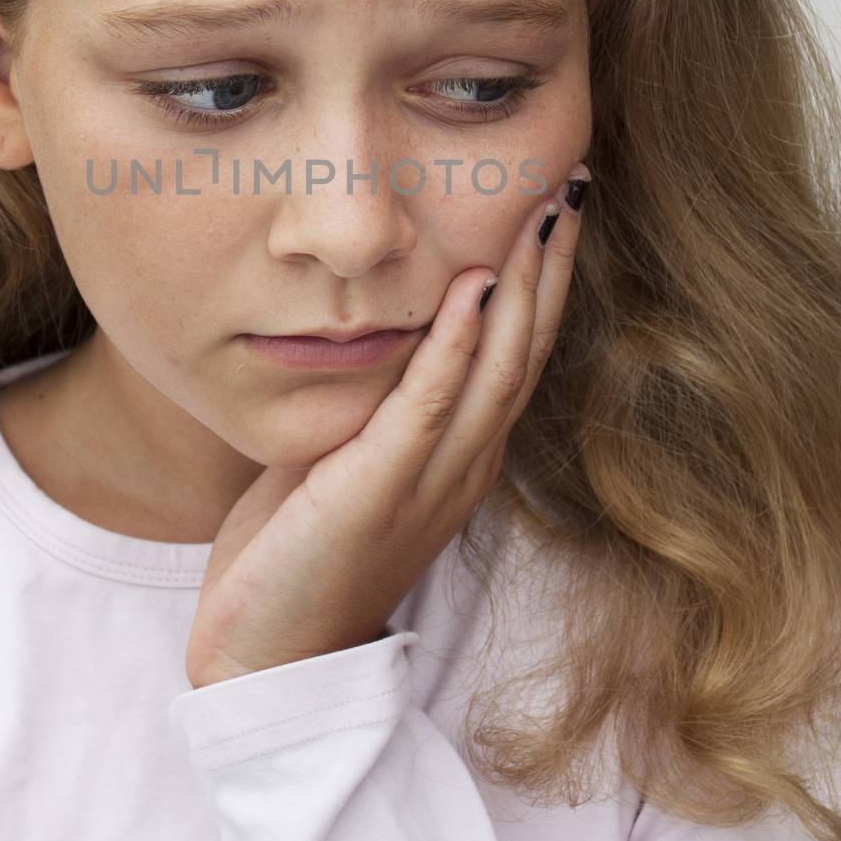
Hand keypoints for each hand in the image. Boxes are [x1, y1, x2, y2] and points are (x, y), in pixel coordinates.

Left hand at [183, 163, 589, 688]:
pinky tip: (470, 287)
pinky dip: (455, 344)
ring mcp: (429, 482)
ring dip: (522, 288)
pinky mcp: (379, 492)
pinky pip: (429, 407)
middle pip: (525, 349)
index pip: (517, 352)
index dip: (542, 279)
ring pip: (496, 370)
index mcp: (460, 456)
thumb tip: (380, 323)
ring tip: (543, 214)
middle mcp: (463, 465)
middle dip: (551, 265)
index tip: (556, 205)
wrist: (266, 657)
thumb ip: (379, 399)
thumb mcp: (347, 455)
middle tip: (574, 183)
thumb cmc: (301, 551)